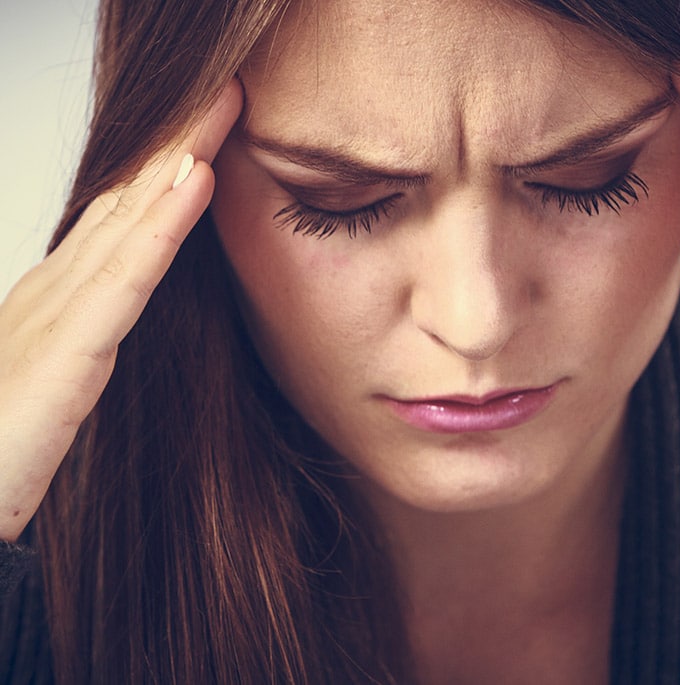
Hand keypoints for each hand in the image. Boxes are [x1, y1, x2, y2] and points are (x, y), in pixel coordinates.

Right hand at [0, 79, 242, 541]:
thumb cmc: (7, 442)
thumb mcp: (64, 372)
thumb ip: (96, 334)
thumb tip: (132, 301)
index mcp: (63, 294)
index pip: (125, 214)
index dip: (167, 166)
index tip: (212, 126)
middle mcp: (60, 285)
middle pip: (129, 198)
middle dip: (178, 140)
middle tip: (224, 89)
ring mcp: (61, 308)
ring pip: (132, 216)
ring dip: (180, 157)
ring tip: (220, 106)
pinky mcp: (69, 344)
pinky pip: (129, 271)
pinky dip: (165, 222)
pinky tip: (197, 180)